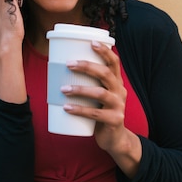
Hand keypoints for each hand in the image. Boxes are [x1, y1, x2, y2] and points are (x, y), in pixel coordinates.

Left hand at [62, 41, 141, 175]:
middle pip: (105, 74)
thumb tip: (61, 70)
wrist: (115, 139)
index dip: (105, 51)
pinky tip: (66, 108)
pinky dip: (79, 110)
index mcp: (117, 82)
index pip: (114, 62)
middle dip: (87, 66)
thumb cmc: (101, 112)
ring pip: (100, 93)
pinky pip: (95, 113)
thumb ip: (89, 84)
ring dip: (80, 89)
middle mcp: (120, 91)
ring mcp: (118, 106)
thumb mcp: (99, 96)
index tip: (91, 42)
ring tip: (63, 88)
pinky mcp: (114, 120)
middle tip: (69, 64)